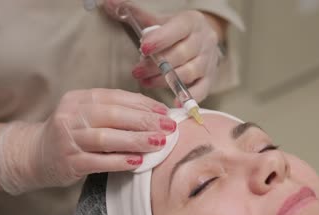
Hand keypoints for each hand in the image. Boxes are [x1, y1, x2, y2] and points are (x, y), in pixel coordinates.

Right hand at [0, 88, 175, 193]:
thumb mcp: (87, 115)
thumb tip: (156, 114)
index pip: (116, 97)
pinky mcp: (68, 161)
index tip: (165, 112)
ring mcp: (68, 138)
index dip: (143, 104)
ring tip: (159, 143)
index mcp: (80, 99)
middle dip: (145, 121)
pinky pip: (97, 161)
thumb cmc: (71, 134)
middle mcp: (71, 115)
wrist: (34, 154)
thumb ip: (115, 112)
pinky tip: (137, 161)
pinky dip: (119, 161)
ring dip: (136, 140)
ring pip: (106, 137)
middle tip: (169, 127)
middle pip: (113, 115)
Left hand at [104, 0, 222, 104]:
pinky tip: (174, 101)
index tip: (143, 48)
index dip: (160, 40)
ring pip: (188, 73)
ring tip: (145, 82)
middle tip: (136, 72)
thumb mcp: (159, 19)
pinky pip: (202, 90)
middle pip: (181, 55)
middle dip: (156, 66)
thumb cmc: (176, 30)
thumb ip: (135, 13)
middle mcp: (204, 40)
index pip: (177, 30)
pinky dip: (188, 97)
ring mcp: (208, 61)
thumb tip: (108, 3)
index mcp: (191, 22)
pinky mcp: (210, 78)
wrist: (203, 38)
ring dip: (164, 81)